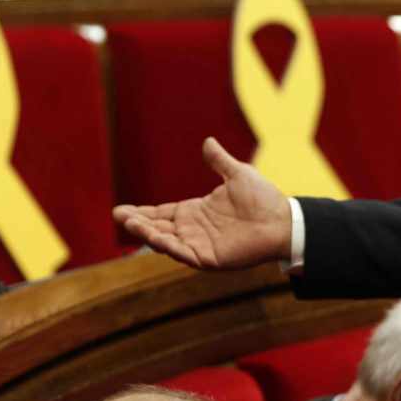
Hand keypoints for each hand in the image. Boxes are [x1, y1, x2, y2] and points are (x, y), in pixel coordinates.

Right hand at [112, 137, 291, 269]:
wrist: (283, 219)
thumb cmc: (263, 199)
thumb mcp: (237, 174)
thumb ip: (219, 161)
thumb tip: (208, 141)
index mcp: (196, 212)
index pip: (162, 213)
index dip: (142, 212)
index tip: (121, 210)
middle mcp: (193, 230)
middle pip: (158, 228)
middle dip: (138, 223)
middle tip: (118, 216)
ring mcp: (200, 245)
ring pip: (166, 242)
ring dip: (148, 234)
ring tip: (130, 224)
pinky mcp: (209, 258)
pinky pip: (184, 254)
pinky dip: (168, 247)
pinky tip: (155, 238)